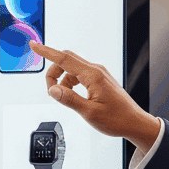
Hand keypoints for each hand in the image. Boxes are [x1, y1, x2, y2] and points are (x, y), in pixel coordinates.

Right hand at [29, 41, 159, 150]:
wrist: (134, 123)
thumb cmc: (117, 119)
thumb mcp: (89, 113)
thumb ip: (69, 99)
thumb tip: (52, 90)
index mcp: (93, 76)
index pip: (64, 59)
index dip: (46, 52)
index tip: (34, 46)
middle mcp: (96, 71)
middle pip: (67, 60)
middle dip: (53, 71)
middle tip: (50, 90)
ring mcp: (99, 74)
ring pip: (72, 68)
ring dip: (62, 79)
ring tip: (63, 98)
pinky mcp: (100, 79)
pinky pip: (80, 75)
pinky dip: (71, 82)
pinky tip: (72, 96)